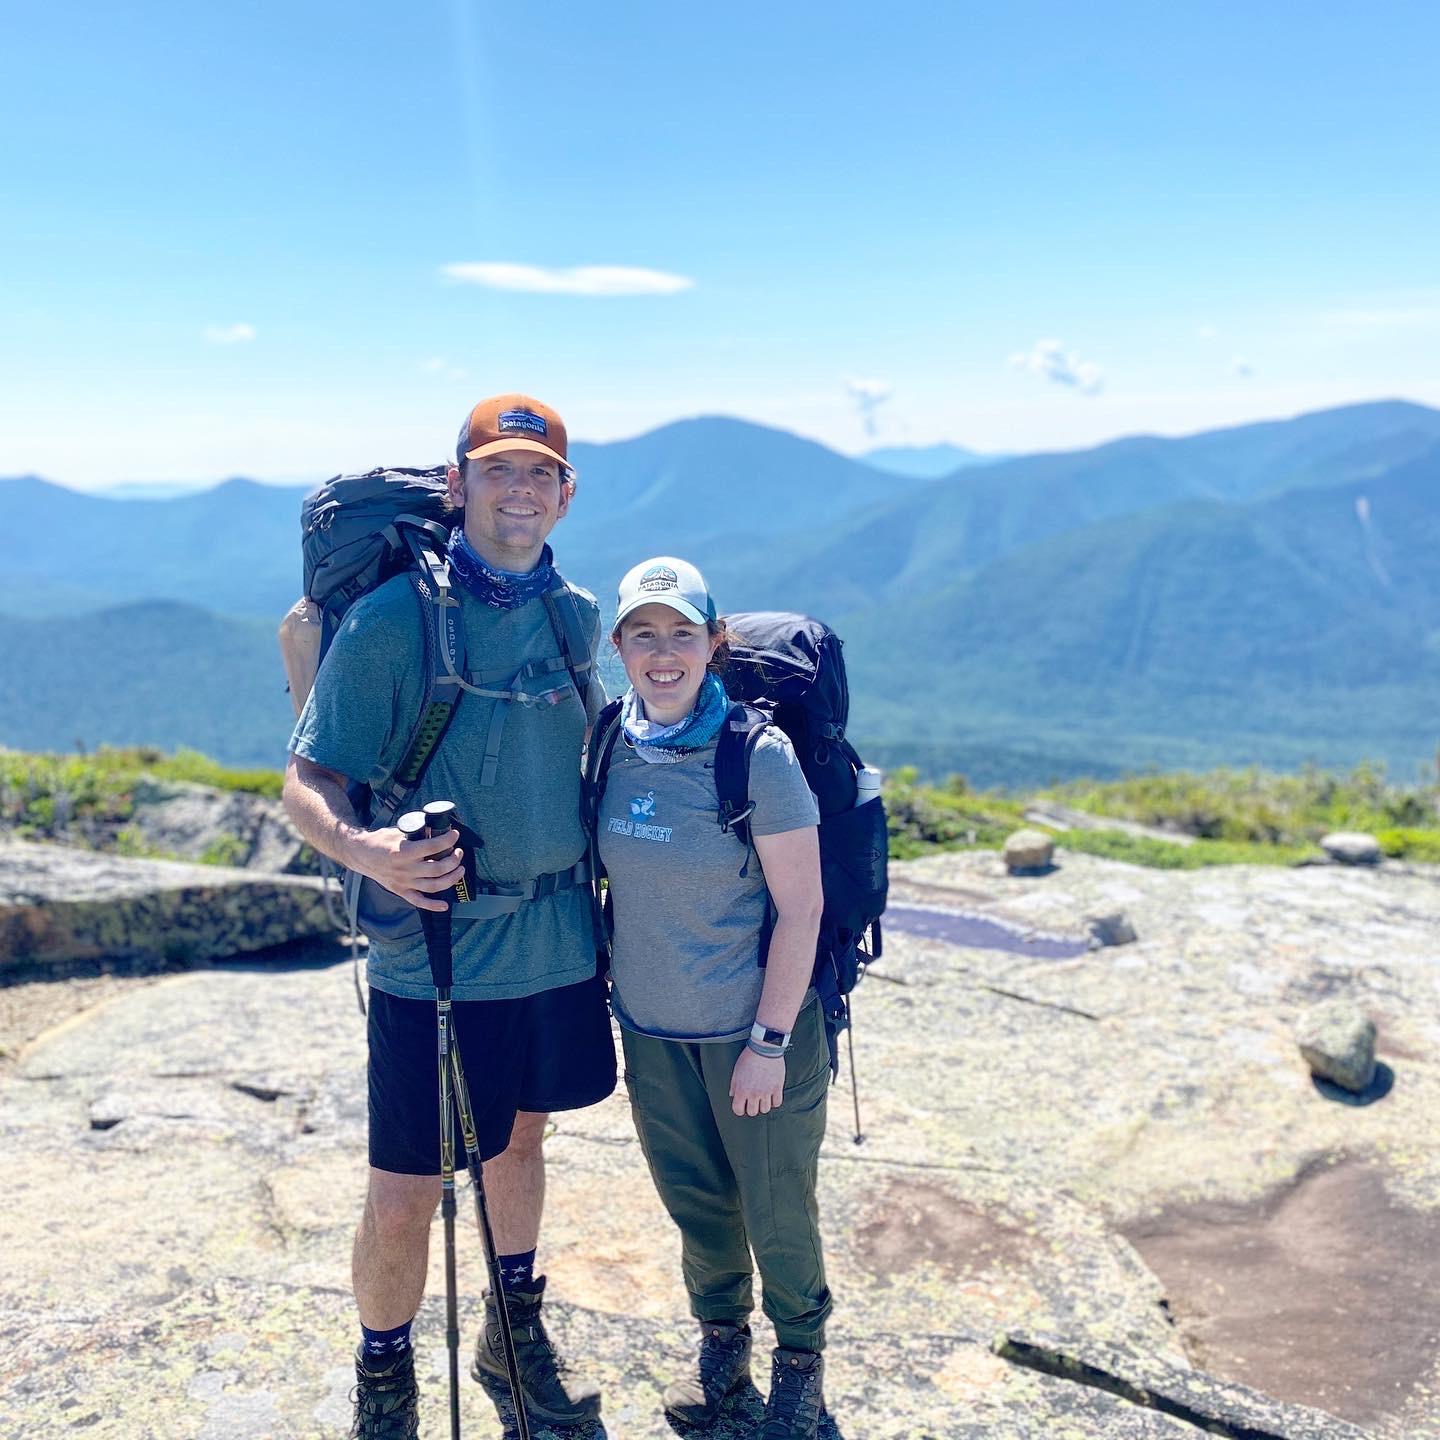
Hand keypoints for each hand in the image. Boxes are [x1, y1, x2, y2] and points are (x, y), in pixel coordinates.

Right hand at [349, 826, 464, 911]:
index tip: (455, 835)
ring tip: (460, 870)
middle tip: (458, 852)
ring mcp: (404, 883)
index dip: (448, 840)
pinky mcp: (401, 891)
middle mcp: (405, 869)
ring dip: (451, 878)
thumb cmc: (380, 841)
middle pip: (438, 869)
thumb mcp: (399, 831)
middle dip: (454, 860)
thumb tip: (437, 831)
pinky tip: (445, 905)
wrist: (361, 854)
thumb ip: (418, 833)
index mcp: (404, 852)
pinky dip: (433, 906)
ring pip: (434, 886)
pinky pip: (419, 902)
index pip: (433, 846)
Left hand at [729, 1047, 784, 1117]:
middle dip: (751, 1108)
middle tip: (752, 1102)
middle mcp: (754, 1093)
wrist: (765, 1048)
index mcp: (742, 1090)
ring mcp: (766, 1092)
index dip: (739, 1109)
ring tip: (762, 1098)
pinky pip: (777, 1103)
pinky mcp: (777, 1088)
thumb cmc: (750, 1057)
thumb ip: (734, 1085)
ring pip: (765, 1109)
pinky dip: (774, 1101)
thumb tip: (733, 1094)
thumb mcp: (736, 1070)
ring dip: (763, 1105)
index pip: (738, 1110)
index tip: (741, 1106)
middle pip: (752, 1112)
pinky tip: (772, 1096)